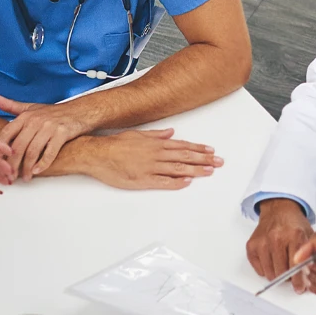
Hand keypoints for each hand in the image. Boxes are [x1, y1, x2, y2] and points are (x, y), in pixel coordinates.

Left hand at [0, 95, 97, 179]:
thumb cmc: (54, 112)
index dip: (0, 150)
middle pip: (18, 146)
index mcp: (25, 116)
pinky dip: (43, 164)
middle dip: (12, 164)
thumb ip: (11, 105)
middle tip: (9, 176)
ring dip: (27, 167)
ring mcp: (49, 127)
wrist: (80, 110)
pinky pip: (50, 152)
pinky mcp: (62, 133)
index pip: (6, 134)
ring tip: (25, 177)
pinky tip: (38, 171)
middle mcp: (35, 121)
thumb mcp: (31, 107)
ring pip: (32, 151)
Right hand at [73, 128, 222, 190]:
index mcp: (155, 143)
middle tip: (219, 162)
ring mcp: (150, 168)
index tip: (211, 151)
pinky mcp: (142, 180)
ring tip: (210, 171)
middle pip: (185, 157)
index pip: (182, 146)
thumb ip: (156, 135)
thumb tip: (171, 132)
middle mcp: (156, 154)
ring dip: (196, 170)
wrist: (97, 154)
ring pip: (178, 168)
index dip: (199, 149)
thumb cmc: (115, 145)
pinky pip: (163, 182)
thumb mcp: (138, 135)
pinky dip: (176, 182)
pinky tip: (187, 182)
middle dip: (204, 159)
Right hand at [248, 198, 315, 278]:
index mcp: (294, 236)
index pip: (296, 266)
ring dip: (277, 275)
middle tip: (291, 277)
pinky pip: (259, 270)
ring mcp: (262, 242)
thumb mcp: (309, 235)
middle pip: (281, 273)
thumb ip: (311, 255)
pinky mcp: (251, 246)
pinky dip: (266, 269)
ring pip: (269, 274)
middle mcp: (276, 238)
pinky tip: (272, 260)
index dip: (298, 280)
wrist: (278, 209)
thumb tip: (310, 279)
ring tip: (283, 267)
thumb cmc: (294, 224)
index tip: (300, 288)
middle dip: (288, 279)